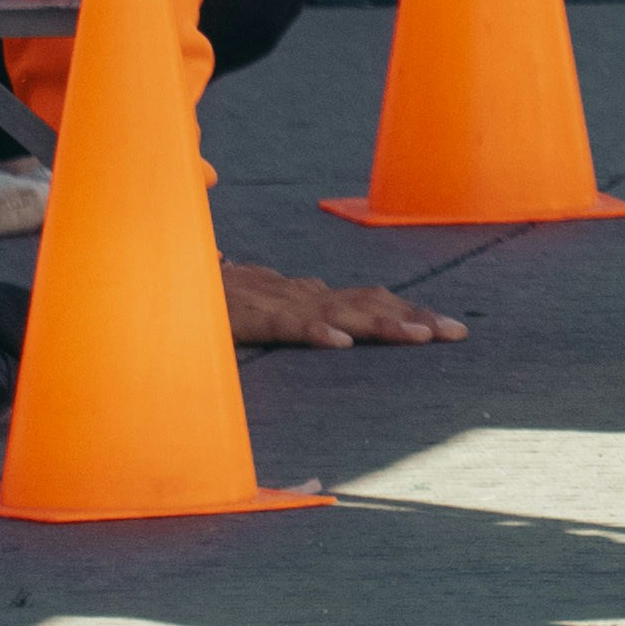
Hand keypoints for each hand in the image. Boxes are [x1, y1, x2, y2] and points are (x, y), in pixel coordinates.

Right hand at [220, 258, 467, 350]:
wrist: (167, 282)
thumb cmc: (216, 301)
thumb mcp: (265, 313)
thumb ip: (300, 318)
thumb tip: (339, 328)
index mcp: (307, 297)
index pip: (369, 301)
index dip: (409, 312)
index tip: (448, 329)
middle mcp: (300, 294)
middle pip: (368, 303)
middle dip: (415, 317)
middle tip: (457, 333)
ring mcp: (277, 302)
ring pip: (338, 312)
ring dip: (382, 323)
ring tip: (420, 337)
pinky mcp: (248, 316)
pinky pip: (287, 324)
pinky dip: (315, 331)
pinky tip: (341, 344)